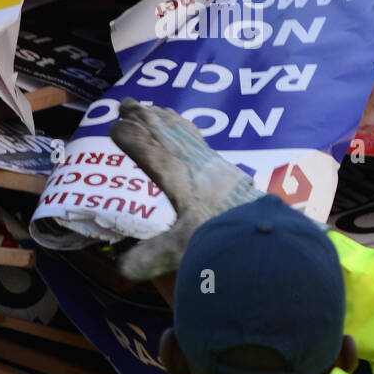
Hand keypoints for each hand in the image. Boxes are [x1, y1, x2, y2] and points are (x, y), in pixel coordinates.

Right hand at [109, 99, 260, 279]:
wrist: (261, 228)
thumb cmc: (220, 235)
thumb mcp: (182, 248)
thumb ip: (151, 257)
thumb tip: (121, 270)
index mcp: (174, 176)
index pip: (146, 150)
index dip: (129, 137)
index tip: (113, 128)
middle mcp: (189, 161)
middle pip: (161, 131)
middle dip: (141, 116)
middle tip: (124, 103)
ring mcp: (206, 160)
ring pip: (178, 129)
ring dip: (160, 116)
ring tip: (147, 107)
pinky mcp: (220, 164)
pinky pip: (195, 136)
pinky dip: (181, 125)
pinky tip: (180, 123)